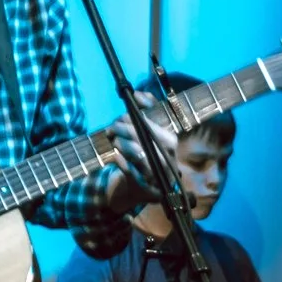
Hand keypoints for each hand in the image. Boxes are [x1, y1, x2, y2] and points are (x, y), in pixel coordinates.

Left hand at [105, 90, 180, 204]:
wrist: (147, 187)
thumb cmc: (148, 154)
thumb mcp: (151, 132)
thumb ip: (148, 110)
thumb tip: (138, 94)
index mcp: (170, 141)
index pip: (148, 124)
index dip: (131, 119)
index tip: (121, 117)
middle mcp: (167, 157)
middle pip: (140, 136)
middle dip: (122, 129)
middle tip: (111, 129)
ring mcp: (157, 173)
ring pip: (135, 152)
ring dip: (120, 144)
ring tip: (114, 141)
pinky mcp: (145, 186)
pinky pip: (129, 170)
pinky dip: (120, 161)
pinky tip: (115, 156)